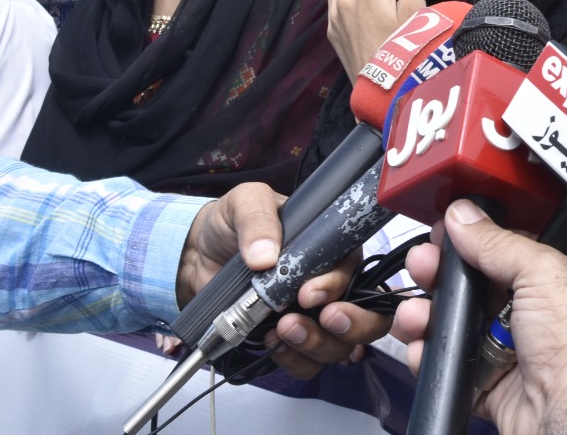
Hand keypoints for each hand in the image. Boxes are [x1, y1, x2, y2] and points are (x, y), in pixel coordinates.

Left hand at [173, 182, 389, 377]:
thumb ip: (257, 220)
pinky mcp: (292, 341)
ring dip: (316, 344)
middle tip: (317, 320)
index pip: (356, 271)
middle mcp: (332, 286)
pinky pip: (310, 365)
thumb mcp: (246, 203)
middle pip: (368, 317)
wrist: (198, 255)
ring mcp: (314, 318)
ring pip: (340, 345)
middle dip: (351, 325)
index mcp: (332, 248)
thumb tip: (265, 255)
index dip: (340, 286)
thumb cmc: (232, 222)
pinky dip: (296, 361)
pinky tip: (273, 344)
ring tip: (281, 330)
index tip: (309, 294)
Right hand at [392, 201, 566, 434]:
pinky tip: (421, 347)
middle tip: (422, 266)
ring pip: (463, 328)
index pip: (515, 252)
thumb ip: (498, 243)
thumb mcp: (543, 273)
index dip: (479, 241)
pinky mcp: (497, 388)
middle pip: (482, 289)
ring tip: (414, 314)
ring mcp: (520, 356)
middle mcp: (545, 319)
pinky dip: (434, 357)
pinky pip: (456, 366)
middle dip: (445, 278)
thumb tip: (464, 216)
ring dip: (432, 316)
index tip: (448, 233)